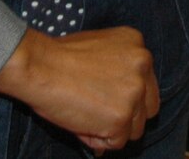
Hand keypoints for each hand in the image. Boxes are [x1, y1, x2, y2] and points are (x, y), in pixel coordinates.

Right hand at [0, 26, 158, 152]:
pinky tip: (81, 122)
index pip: (147, 84)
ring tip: (85, 114)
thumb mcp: (99, 50)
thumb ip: (118, 70)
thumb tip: (121, 103)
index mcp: (137, 45)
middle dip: (127, 116)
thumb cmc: (59, 57)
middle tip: (98, 113)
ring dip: (112, 129)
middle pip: (148, 108)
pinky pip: (115, 142)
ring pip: (134, 129)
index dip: (127, 98)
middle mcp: (143, 65)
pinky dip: (97, 139)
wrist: (40, 66)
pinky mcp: (122, 117)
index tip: (108, 99)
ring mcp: (134, 92)